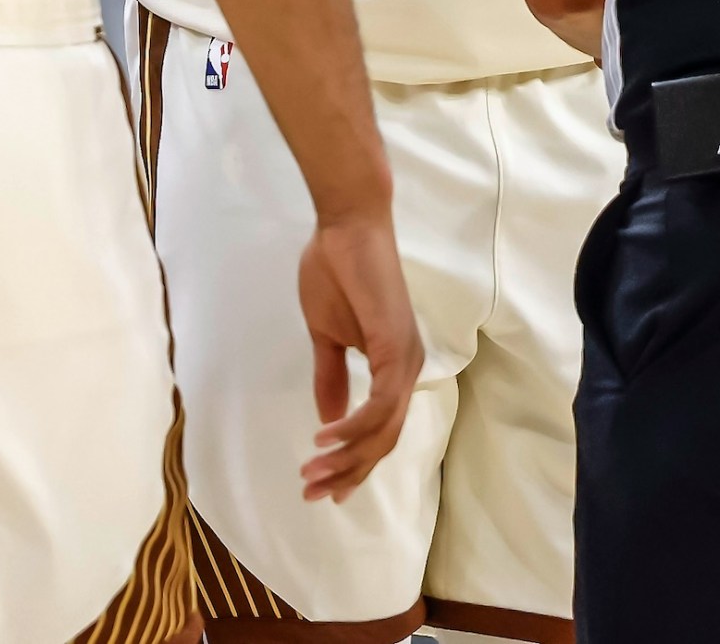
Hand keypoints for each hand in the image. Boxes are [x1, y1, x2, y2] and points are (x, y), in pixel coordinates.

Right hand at [294, 210, 419, 502]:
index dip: (354, 463)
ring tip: (310, 473)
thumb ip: (331, 377)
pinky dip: (352, 426)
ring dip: (345, 457)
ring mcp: (406, 358)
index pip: (381, 430)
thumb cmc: (335, 271)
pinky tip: (325, 439)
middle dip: (347, 472)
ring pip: (383, 429)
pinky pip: (379, 403)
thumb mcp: (326, 336)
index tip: (324, 489)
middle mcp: (409, 368)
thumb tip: (328, 422)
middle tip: (311, 493)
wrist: (344, 226)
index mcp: (396, 366)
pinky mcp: (394, 346)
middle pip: (385, 439)